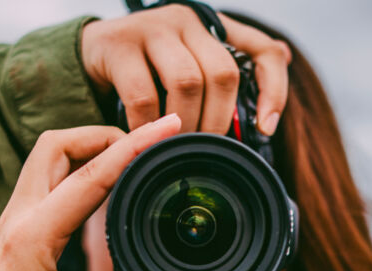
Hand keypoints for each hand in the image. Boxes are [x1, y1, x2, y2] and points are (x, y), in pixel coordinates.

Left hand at [0, 114, 211, 270]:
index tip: (170, 125)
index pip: (92, 175)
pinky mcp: (12, 244)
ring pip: (44, 163)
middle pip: (56, 146)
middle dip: (102, 134)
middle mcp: (14, 225)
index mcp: (30, 239)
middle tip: (148, 143)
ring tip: (132, 158)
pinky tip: (104, 190)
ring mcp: (9, 232)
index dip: (135, 145)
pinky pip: (43, 188)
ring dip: (85, 151)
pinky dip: (75, 174)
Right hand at [81, 4, 291, 134]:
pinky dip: (148, 127)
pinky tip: (145, 141)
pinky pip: (143, 95)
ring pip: (186, 82)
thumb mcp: (191, 66)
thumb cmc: (150, 68)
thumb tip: (281, 72)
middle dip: (217, 120)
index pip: (262, 50)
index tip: (266, 128)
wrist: (91, 54)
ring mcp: (153, 28)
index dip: (274, 90)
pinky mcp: (119, 45)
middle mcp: (187, 21)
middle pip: (222, 73)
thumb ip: (227, 73)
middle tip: (204, 149)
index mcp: (213, 27)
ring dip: (184, 125)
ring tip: (175, 148)